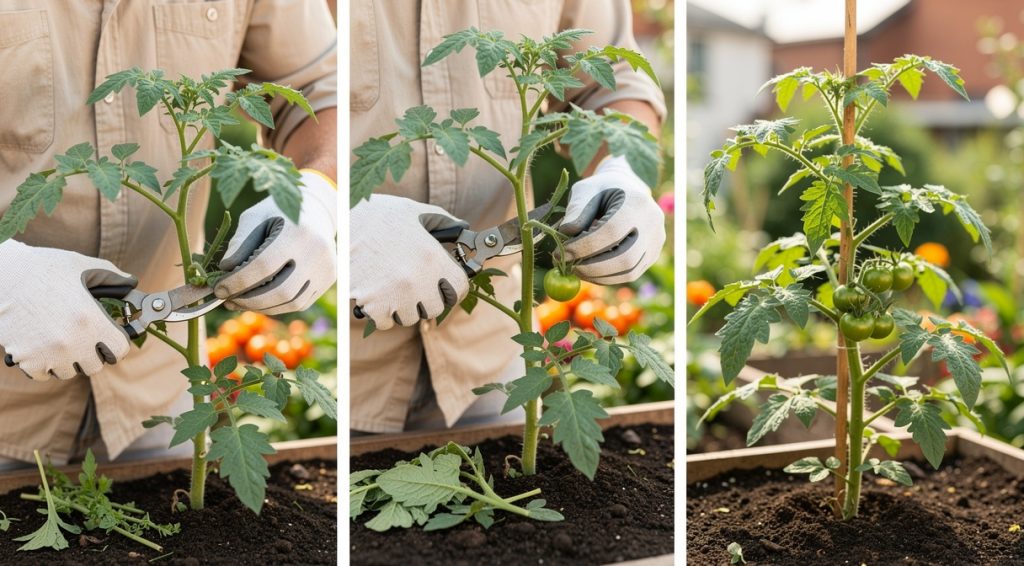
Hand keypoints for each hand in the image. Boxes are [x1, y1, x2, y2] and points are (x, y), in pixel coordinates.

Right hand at [0, 241, 136, 380]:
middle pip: (95, 365)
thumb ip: (113, 278)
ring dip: (68, 361)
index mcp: (92, 321)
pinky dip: (44, 365)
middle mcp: (73, 342)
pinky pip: (43, 375)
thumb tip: (132, 283)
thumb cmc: (44, 268)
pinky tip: (43, 348)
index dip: (117, 343)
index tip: (110, 337)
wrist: (3, 275)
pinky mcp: (26, 359)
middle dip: (93, 353)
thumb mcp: (84, 266)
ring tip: (62, 341)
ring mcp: (49, 354)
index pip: (119, 351)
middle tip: (84, 338)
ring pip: (69, 372)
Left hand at [215, 170, 336, 314]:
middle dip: (249, 300)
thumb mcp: (255, 218)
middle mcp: (318, 252)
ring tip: (240, 302)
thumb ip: (240, 243)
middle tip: (227, 300)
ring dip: (262, 307)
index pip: (263, 266)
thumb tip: (226, 272)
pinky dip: (277, 306)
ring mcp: (327, 268)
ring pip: (291, 302)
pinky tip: (260, 301)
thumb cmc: (278, 212)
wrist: (316, 211)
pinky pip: (300, 303)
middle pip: (280, 290)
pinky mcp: (329, 279)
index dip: (237, 282)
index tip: (219, 289)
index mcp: (298, 231)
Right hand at [350, 195, 469, 329]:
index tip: (448, 285)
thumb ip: (444, 222)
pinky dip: (384, 314)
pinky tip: (380, 296)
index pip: (460, 290)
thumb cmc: (380, 214)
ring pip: (411, 318)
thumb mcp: (416, 211)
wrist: (341, 219)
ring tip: (396, 289)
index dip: (454, 287)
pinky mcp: (372, 304)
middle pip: (436, 308)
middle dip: (429, 299)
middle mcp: (418, 281)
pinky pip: (386, 323)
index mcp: (433, 258)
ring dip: (406, 307)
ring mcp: (395, 296)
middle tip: (419, 287)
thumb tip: (463, 228)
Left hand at [556, 156, 665, 284]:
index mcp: (637, 201)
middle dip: (592, 267)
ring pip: (629, 271)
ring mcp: (656, 241)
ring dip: (598, 276)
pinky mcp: (653, 255)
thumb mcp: (584, 190)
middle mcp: (653, 222)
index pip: (611, 231)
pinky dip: (607, 277)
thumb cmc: (601, 189)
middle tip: (568, 267)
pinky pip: (630, 274)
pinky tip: (589, 271)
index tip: (560, 253)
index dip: (584, 246)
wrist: (626, 188)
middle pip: (625, 257)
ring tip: (576, 269)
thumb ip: (576, 210)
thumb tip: (568, 233)